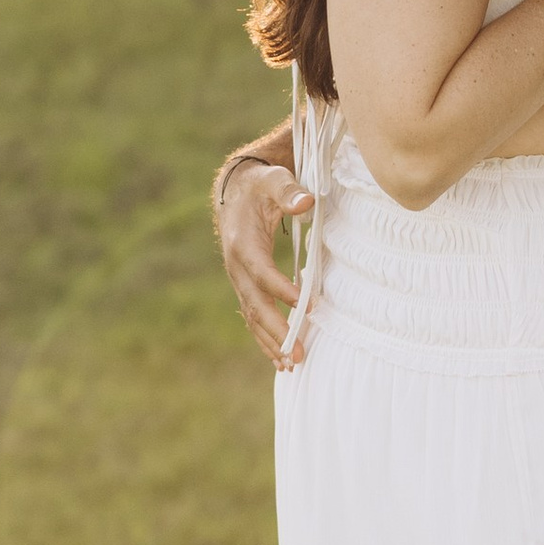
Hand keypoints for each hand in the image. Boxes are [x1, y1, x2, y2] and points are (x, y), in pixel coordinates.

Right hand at [218, 159, 313, 365]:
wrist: (236, 192)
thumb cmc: (260, 186)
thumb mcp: (273, 180)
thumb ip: (288, 190)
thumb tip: (307, 202)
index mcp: (242, 243)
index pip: (262, 271)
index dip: (281, 289)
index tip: (305, 305)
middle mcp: (236, 266)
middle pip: (254, 304)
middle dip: (276, 330)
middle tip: (297, 352)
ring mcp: (239, 279)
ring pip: (252, 317)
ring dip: (270, 342)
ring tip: (291, 364)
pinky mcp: (245, 286)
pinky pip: (253, 317)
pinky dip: (265, 339)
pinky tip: (280, 359)